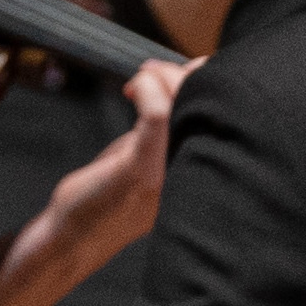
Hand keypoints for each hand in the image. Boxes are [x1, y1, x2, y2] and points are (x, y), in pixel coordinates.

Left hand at [36, 58, 196, 275]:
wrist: (75, 237)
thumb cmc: (108, 195)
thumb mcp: (150, 154)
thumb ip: (168, 125)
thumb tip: (183, 80)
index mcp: (206, 168)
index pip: (230, 113)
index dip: (212, 79)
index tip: (187, 68)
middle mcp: (197, 172)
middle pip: (215, 104)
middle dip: (186, 73)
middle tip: (154, 72)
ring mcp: (171, 171)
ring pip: (187, 103)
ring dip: (165, 77)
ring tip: (144, 78)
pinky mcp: (142, 169)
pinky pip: (156, 114)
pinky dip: (147, 88)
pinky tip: (134, 88)